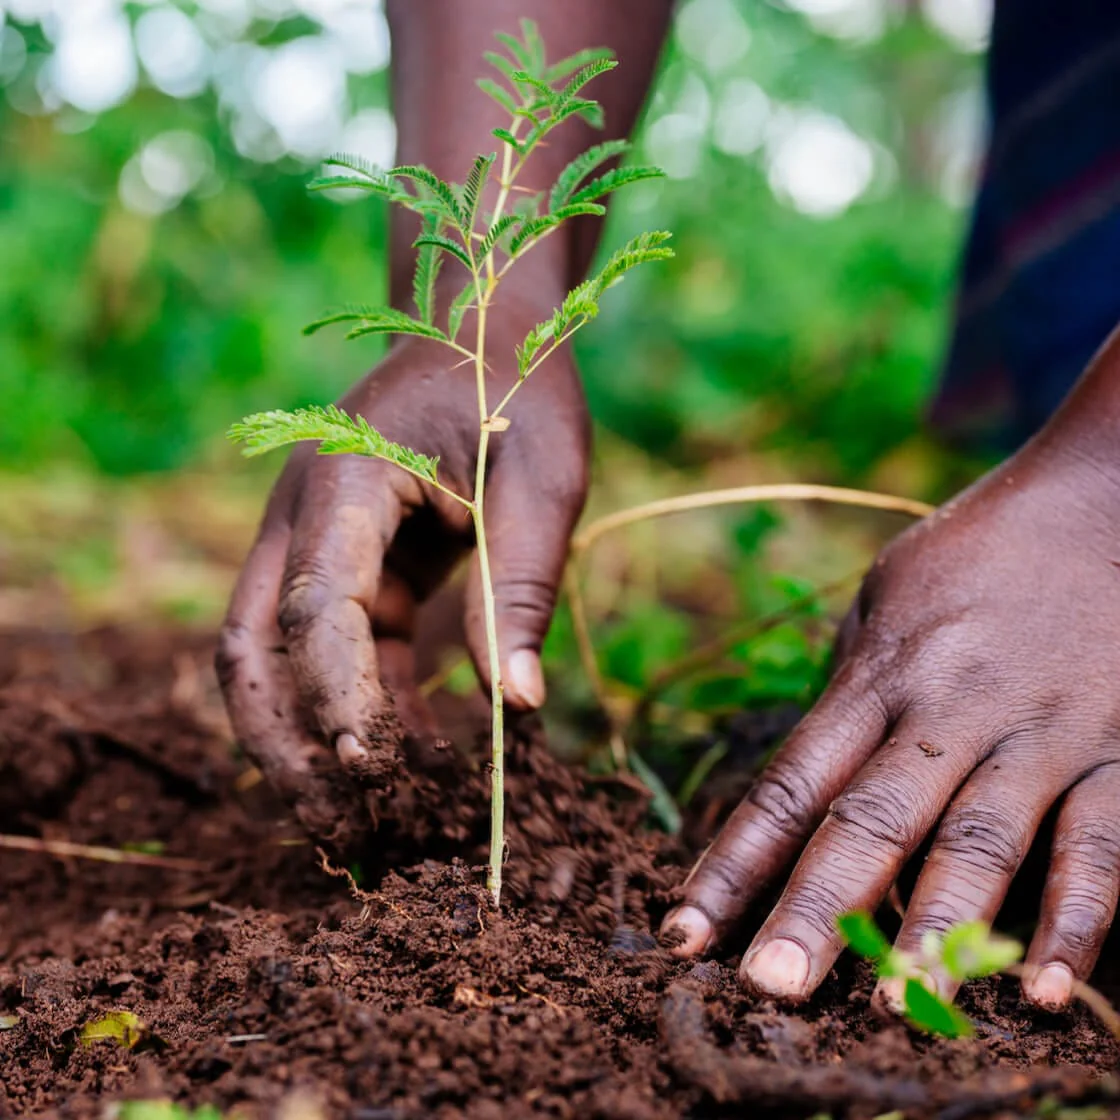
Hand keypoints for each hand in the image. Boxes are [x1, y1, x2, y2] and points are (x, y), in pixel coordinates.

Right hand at [216, 303, 589, 850]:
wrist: (483, 327)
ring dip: (310, 738)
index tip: (376, 768)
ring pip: (276, 656)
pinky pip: (335, 647)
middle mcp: (307, 515)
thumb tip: (519, 707)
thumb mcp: (543, 477)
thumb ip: (521, 585)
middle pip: (252, 645)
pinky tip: (410, 755)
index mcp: (345, 479)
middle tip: (344, 829)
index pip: (314, 603)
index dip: (336, 692)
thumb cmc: (518, 386)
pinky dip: (361, 704)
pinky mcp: (352, 562)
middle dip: (285, 742)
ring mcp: (317, 540)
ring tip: (368, 819)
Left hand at [663, 422, 1119, 1009]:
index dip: (733, 863)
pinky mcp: (1118, 754)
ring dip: (936, 931)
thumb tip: (804, 788)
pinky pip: (1097, 848)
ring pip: (978, 844)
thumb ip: (846, 694)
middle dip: (817, 909)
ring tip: (897, 1010)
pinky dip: (1074, 922)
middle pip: (869, 821)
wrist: (1099, 499)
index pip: (789, 784)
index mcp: (878, 676)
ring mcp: (1036, 735)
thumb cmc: (973, 557)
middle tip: (769, 992)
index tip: (684, 934)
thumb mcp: (884, 602)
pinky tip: (1042, 989)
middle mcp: (948, 711)